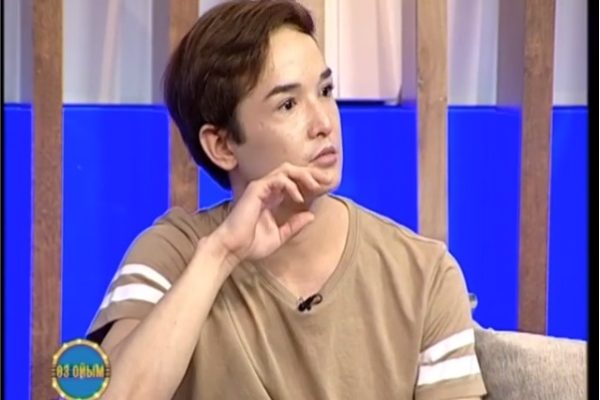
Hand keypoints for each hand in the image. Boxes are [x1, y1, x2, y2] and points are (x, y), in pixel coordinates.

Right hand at [211, 163, 332, 265]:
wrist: (233, 249)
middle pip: (292, 171)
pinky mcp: (256, 189)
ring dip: (303, 175)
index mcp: (272, 198)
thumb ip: (294, 225)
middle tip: (325, 180)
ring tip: (314, 187)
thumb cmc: (251, 244)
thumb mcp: (280, 236)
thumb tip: (311, 215)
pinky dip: (290, 185)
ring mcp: (260, 188)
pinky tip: (298, 198)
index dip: (309, 181)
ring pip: (286, 169)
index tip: (324, 187)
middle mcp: (267, 190)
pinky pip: (278, 178)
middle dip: (310, 173)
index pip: (293, 181)